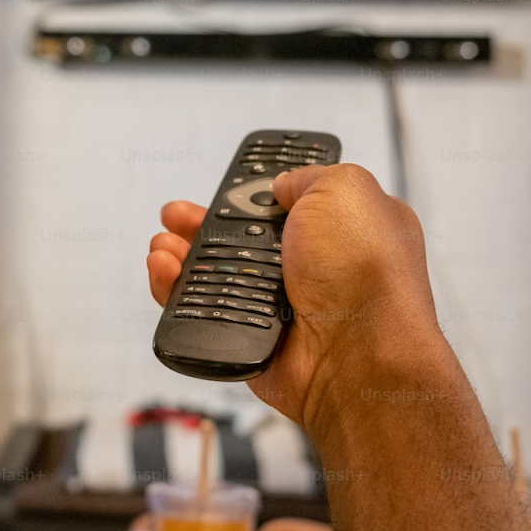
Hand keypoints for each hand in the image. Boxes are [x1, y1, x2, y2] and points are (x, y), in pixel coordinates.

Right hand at [146, 165, 446, 434]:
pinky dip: (175, 291)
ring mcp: (280, 303)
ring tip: (164, 245)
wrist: (359, 355)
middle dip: (203, 221)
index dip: (255, 192)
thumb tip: (281, 185)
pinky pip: (201, 312)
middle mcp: (312, 267)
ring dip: (181, 255)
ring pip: (215, 274)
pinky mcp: (251, 335)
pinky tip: (165, 271)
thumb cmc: (366, 273)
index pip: (289, 202)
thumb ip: (309, 176)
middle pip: (240, 237)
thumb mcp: (346, 189)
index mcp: (341, 228)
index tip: (229, 186)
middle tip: (179, 215)